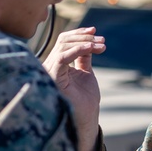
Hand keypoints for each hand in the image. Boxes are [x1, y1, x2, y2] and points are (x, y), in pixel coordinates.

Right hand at [42, 27, 104, 150]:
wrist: (86, 119)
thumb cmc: (85, 100)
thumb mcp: (86, 73)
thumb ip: (83, 57)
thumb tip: (88, 41)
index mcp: (57, 65)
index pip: (63, 42)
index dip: (79, 34)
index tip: (96, 31)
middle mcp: (50, 66)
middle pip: (63, 41)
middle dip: (84, 37)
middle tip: (102, 40)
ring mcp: (49, 72)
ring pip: (63, 46)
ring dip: (85, 43)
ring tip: (102, 45)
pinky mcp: (52, 78)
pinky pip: (62, 57)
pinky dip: (79, 49)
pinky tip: (93, 49)